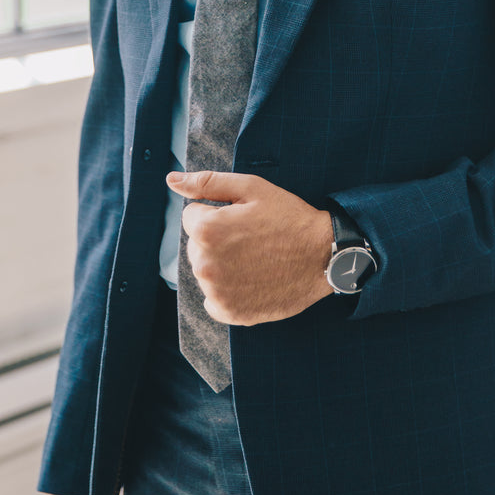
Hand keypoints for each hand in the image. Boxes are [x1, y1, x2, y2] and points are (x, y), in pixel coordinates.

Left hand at [167, 168, 333, 324]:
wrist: (323, 256)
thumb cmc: (288, 218)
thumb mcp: (251, 188)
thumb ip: (206, 183)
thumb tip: (171, 180)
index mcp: (207, 230)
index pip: (192, 217)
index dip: (218, 213)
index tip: (243, 219)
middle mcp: (205, 264)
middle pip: (196, 246)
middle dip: (217, 240)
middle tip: (252, 238)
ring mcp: (217, 292)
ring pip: (206, 271)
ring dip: (222, 265)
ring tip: (255, 259)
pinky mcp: (229, 313)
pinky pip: (213, 299)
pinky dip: (228, 291)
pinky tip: (252, 279)